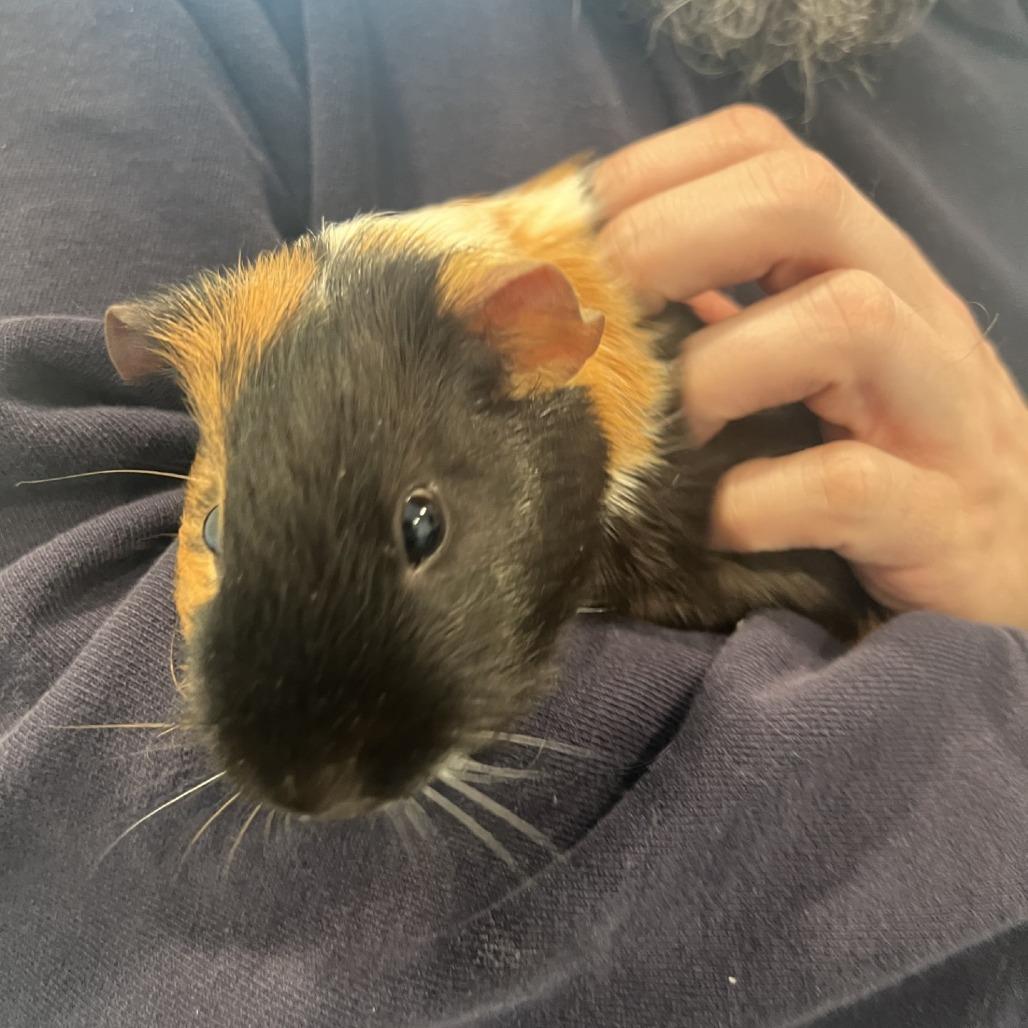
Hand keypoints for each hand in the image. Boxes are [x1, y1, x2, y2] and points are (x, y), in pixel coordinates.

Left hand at [592, 105, 1027, 630]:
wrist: (1010, 566)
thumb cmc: (879, 462)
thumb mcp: (800, 374)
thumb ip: (716, 327)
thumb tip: (587, 305)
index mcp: (860, 266)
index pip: (759, 152)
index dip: (645, 176)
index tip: (564, 242)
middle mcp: (910, 312)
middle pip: (801, 196)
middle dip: (666, 241)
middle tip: (593, 319)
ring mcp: (939, 411)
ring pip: (848, 319)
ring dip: (717, 371)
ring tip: (667, 432)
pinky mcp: (942, 514)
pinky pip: (851, 484)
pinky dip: (759, 501)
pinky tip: (719, 523)